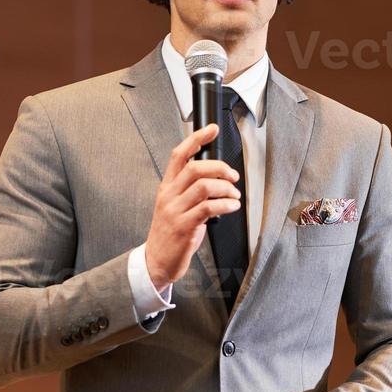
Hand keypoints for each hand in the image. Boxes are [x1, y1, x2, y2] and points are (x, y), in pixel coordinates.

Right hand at [144, 123, 239, 291]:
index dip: (196, 139)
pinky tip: (231, 206)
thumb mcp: (175, 206)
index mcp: (166, 187)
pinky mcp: (184, 226)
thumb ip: (190, 190)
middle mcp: (169, 195)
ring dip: (226, 188)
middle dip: (220, 168)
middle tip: (233, 177)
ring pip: (203, 186)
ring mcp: (175, 211)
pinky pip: (208, 208)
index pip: (179, 155)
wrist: (157, 261)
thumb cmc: (170, 234)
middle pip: (195, 168)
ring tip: (234, 195)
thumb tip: (216, 178)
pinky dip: (225, 204)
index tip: (211, 129)